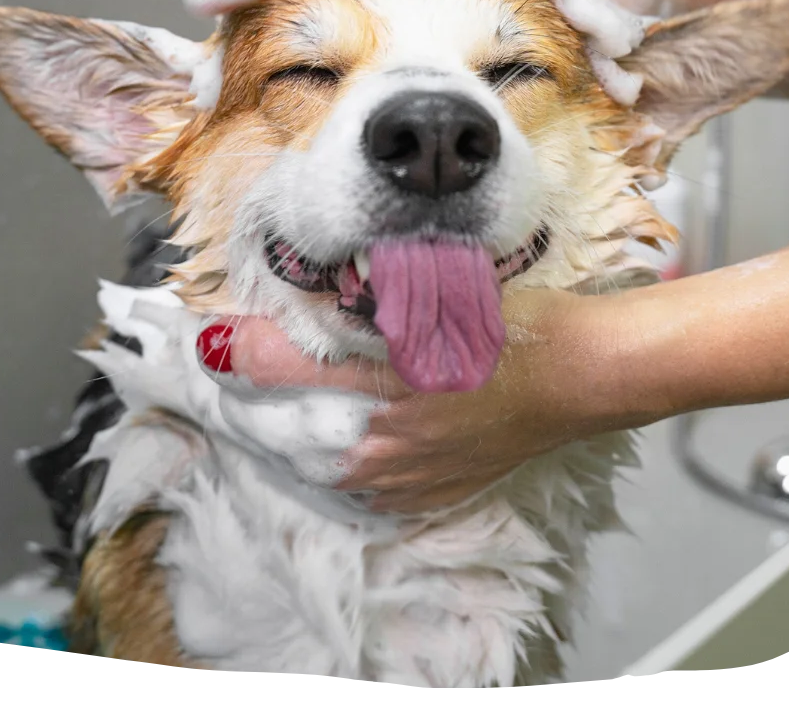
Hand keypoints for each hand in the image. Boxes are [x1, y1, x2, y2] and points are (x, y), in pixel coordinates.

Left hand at [205, 288, 664, 513]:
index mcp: (385, 390)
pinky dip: (334, 460)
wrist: (583, 376)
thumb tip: (306, 302)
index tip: (205, 335)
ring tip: (266, 402)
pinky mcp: (431, 490)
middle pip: (288, 430)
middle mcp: (386, 446)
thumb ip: (370, 301)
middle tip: (225, 366)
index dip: (238, 351)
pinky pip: (361, 485)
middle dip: (249, 399)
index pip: (284, 373)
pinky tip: (331, 440)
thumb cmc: (517, 327)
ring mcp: (408, 477)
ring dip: (288, 432)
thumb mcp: (440, 298)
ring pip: (318, 463)